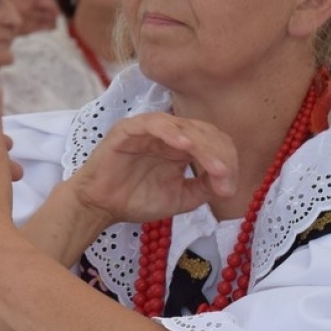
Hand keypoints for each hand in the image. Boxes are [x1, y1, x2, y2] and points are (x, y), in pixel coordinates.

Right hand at [68, 111, 237, 225]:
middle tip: (224, 176)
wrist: (102, 207)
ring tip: (214, 166)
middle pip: (204, 131)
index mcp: (183, 147)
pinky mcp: (128, 129)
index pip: (214, 142)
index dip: (227, 161)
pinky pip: (153, 123)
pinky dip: (171, 131)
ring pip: (183, 126)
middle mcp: (169, 134)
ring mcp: (149, 130)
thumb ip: (204, 187)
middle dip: (219, 154)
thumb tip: (228, 184)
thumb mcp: (181, 197)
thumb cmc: (136, 200)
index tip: (228, 188)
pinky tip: (185, 145)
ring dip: (202, 145)